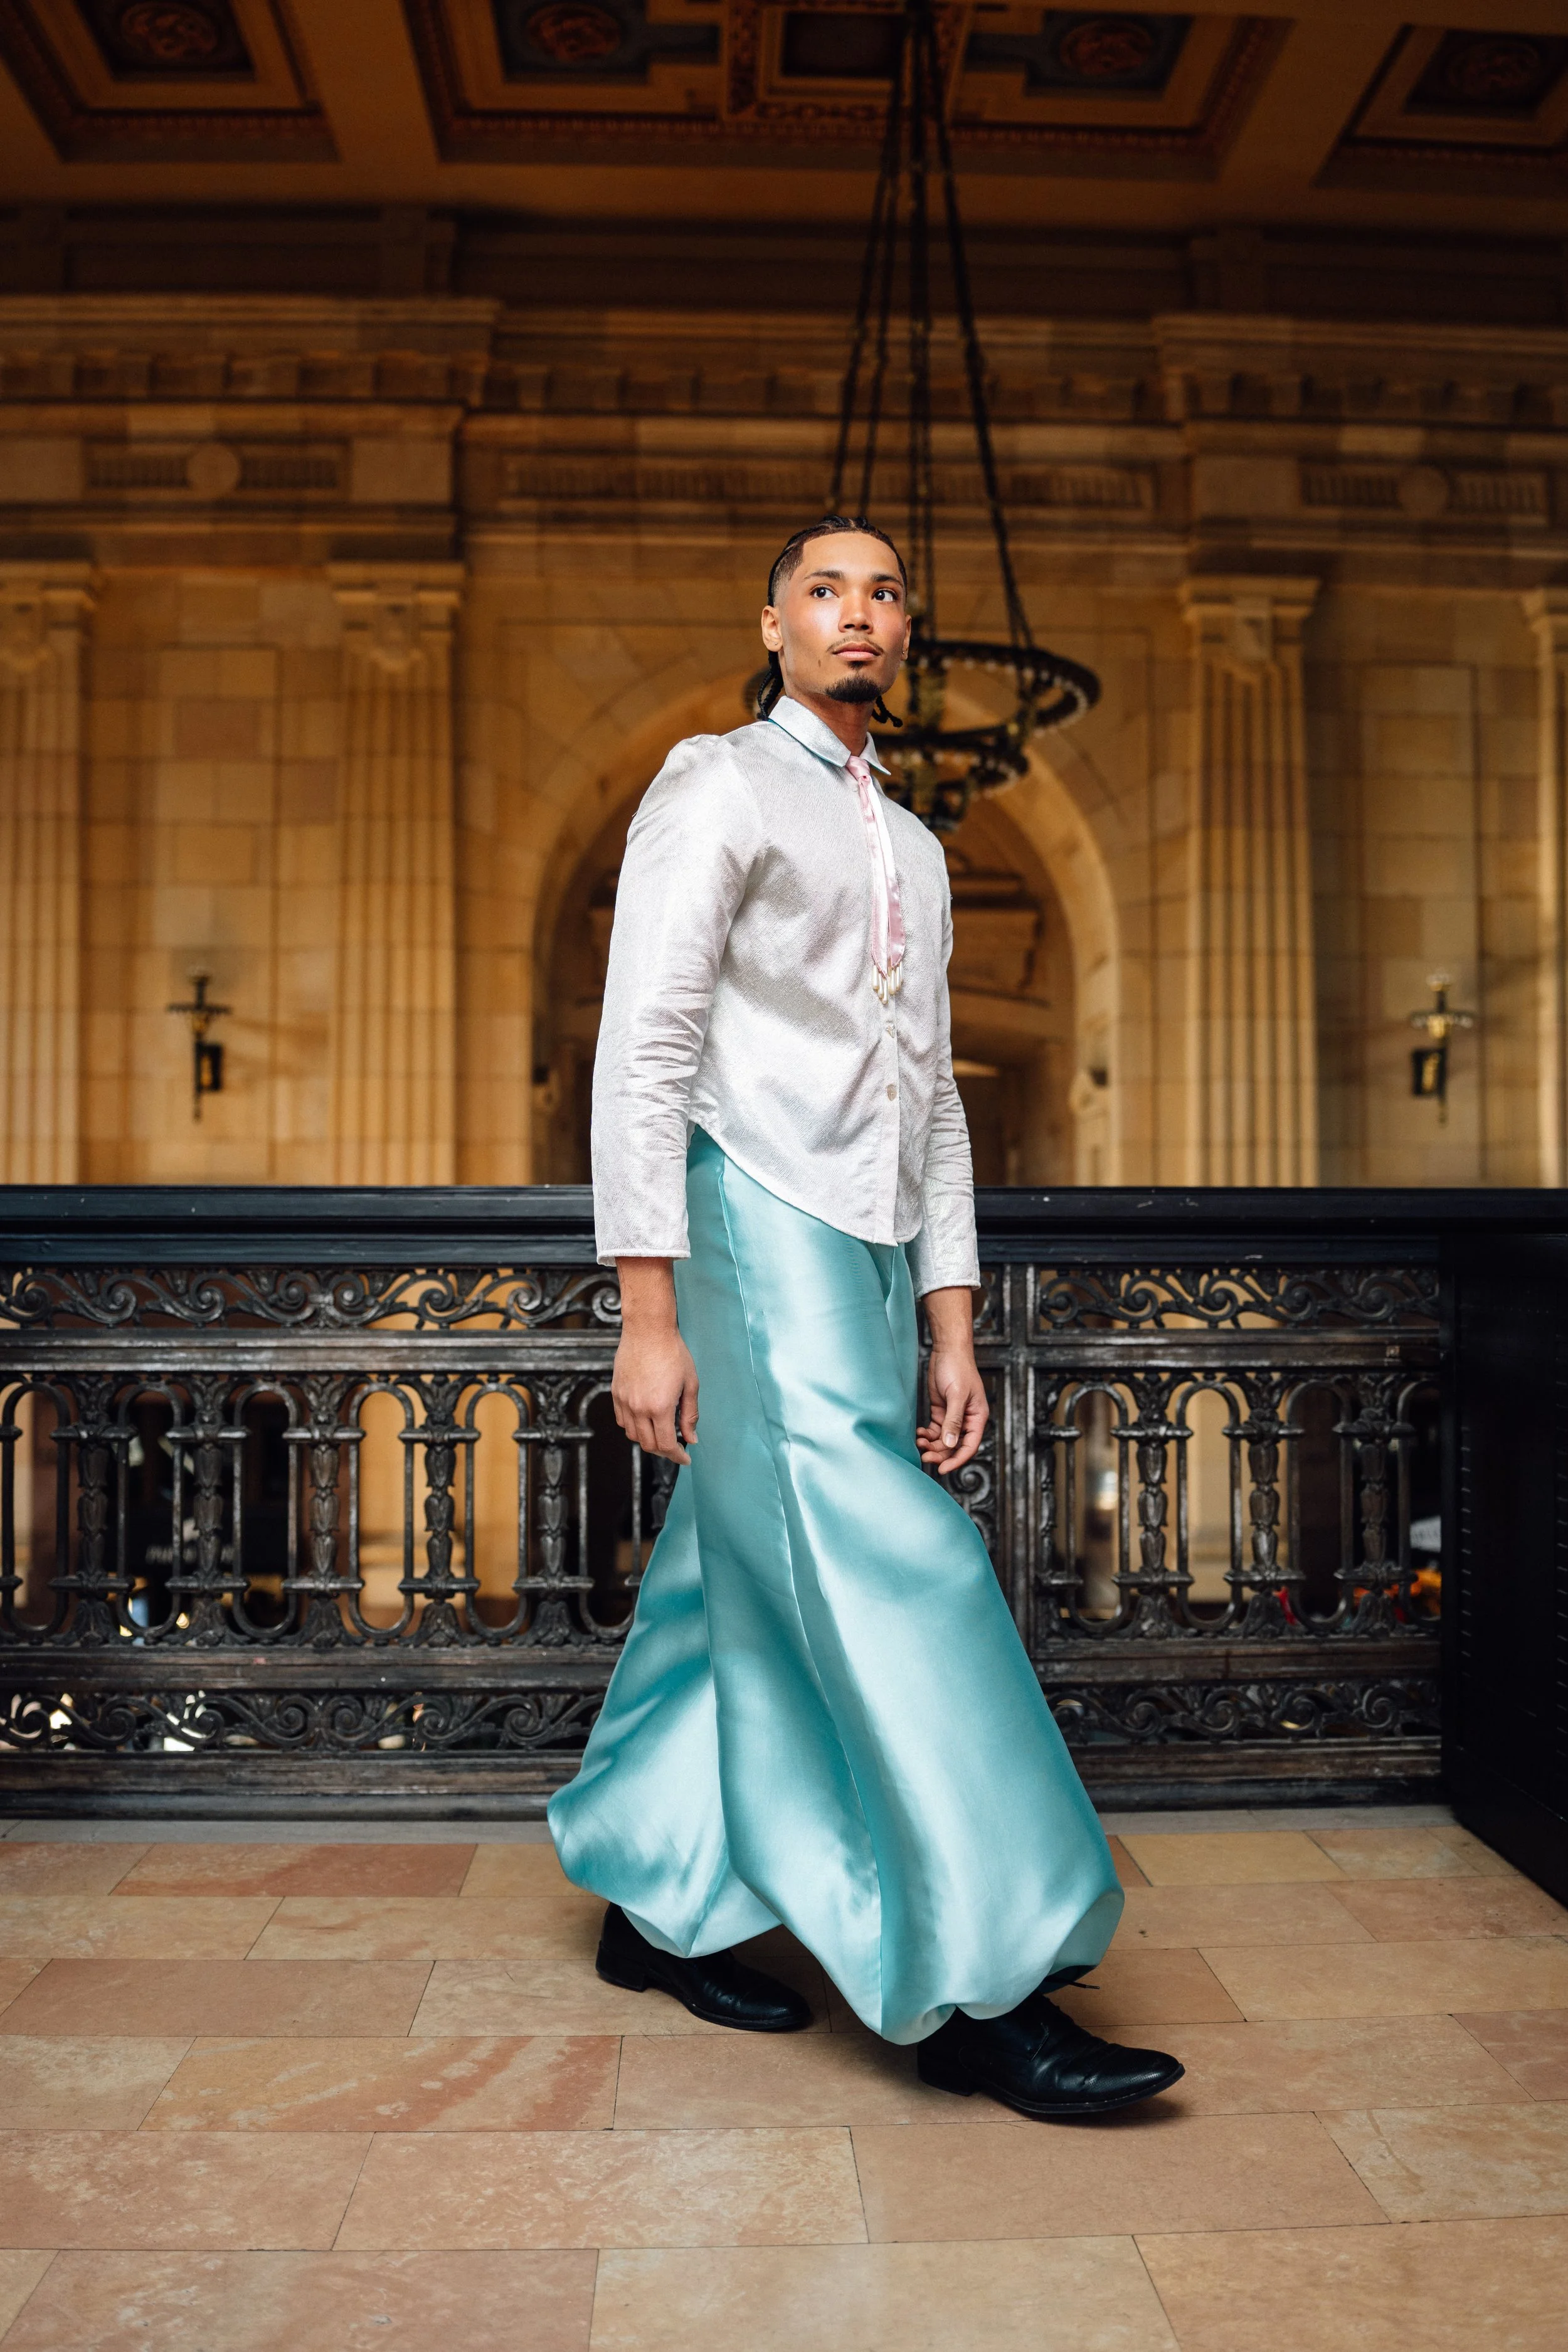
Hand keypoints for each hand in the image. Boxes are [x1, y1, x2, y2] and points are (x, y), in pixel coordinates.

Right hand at [612, 1259, 697, 1464]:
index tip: (685, 1458)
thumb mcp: (690, 1384)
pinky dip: (633, 1427)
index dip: (677, 1456)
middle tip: (676, 1446)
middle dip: (664, 1451)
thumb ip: (690, 1415)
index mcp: (660, 1407)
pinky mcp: (615, 1393)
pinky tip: (645, 1420)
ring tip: (661, 1432)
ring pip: (633, 1435)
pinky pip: (622, 1421)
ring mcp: (624, 1401)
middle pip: (648, 1444)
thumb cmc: (672, 1352)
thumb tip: (691, 1438)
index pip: (666, 1445)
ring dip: (648, 1440)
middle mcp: (639, 1408)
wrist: (648, 1330)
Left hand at [916, 1283, 987, 1474]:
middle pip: (954, 1446)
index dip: (956, 1460)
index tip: (942, 1469)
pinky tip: (919, 1434)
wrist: (948, 1350)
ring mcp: (953, 1416)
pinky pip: (935, 1430)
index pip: (969, 1446)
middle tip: (924, 1457)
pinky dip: (927, 1435)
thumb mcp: (956, 1396)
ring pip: (943, 1439)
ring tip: (919, 1443)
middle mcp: (967, 1420)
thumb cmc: (958, 1369)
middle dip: (940, 1453)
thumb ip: (953, 1421)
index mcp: (977, 1418)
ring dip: (931, 1444)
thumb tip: (950, 1444)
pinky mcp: (941, 1410)